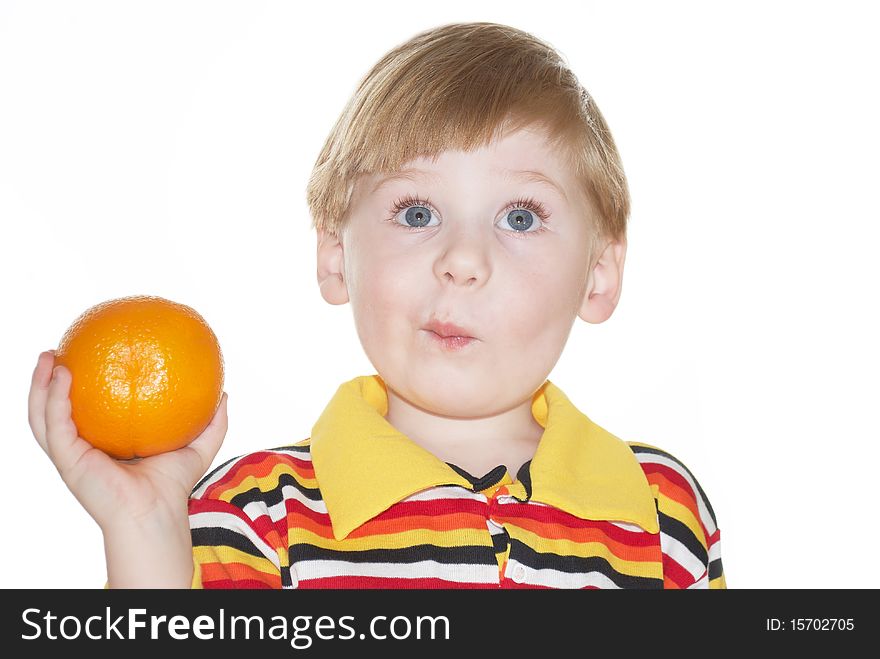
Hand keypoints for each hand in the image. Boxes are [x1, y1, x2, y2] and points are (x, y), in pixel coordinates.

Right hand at [27, 350, 228, 532]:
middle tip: (56, 351)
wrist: (156, 513)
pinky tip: (63, 376)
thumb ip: (213, 422)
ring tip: (48, 356)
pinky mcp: (68, 461)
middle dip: (47, 380)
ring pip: (43, 416)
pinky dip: (54, 399)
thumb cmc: (173, 487)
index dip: (80, 386)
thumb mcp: (198, 447)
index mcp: (105, 443)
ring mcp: (72, 455)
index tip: (84, 356)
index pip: (85, 411)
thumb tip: (224, 393)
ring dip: (39, 385)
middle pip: (54, 409)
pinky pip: (55, 425)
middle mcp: (83, 447)